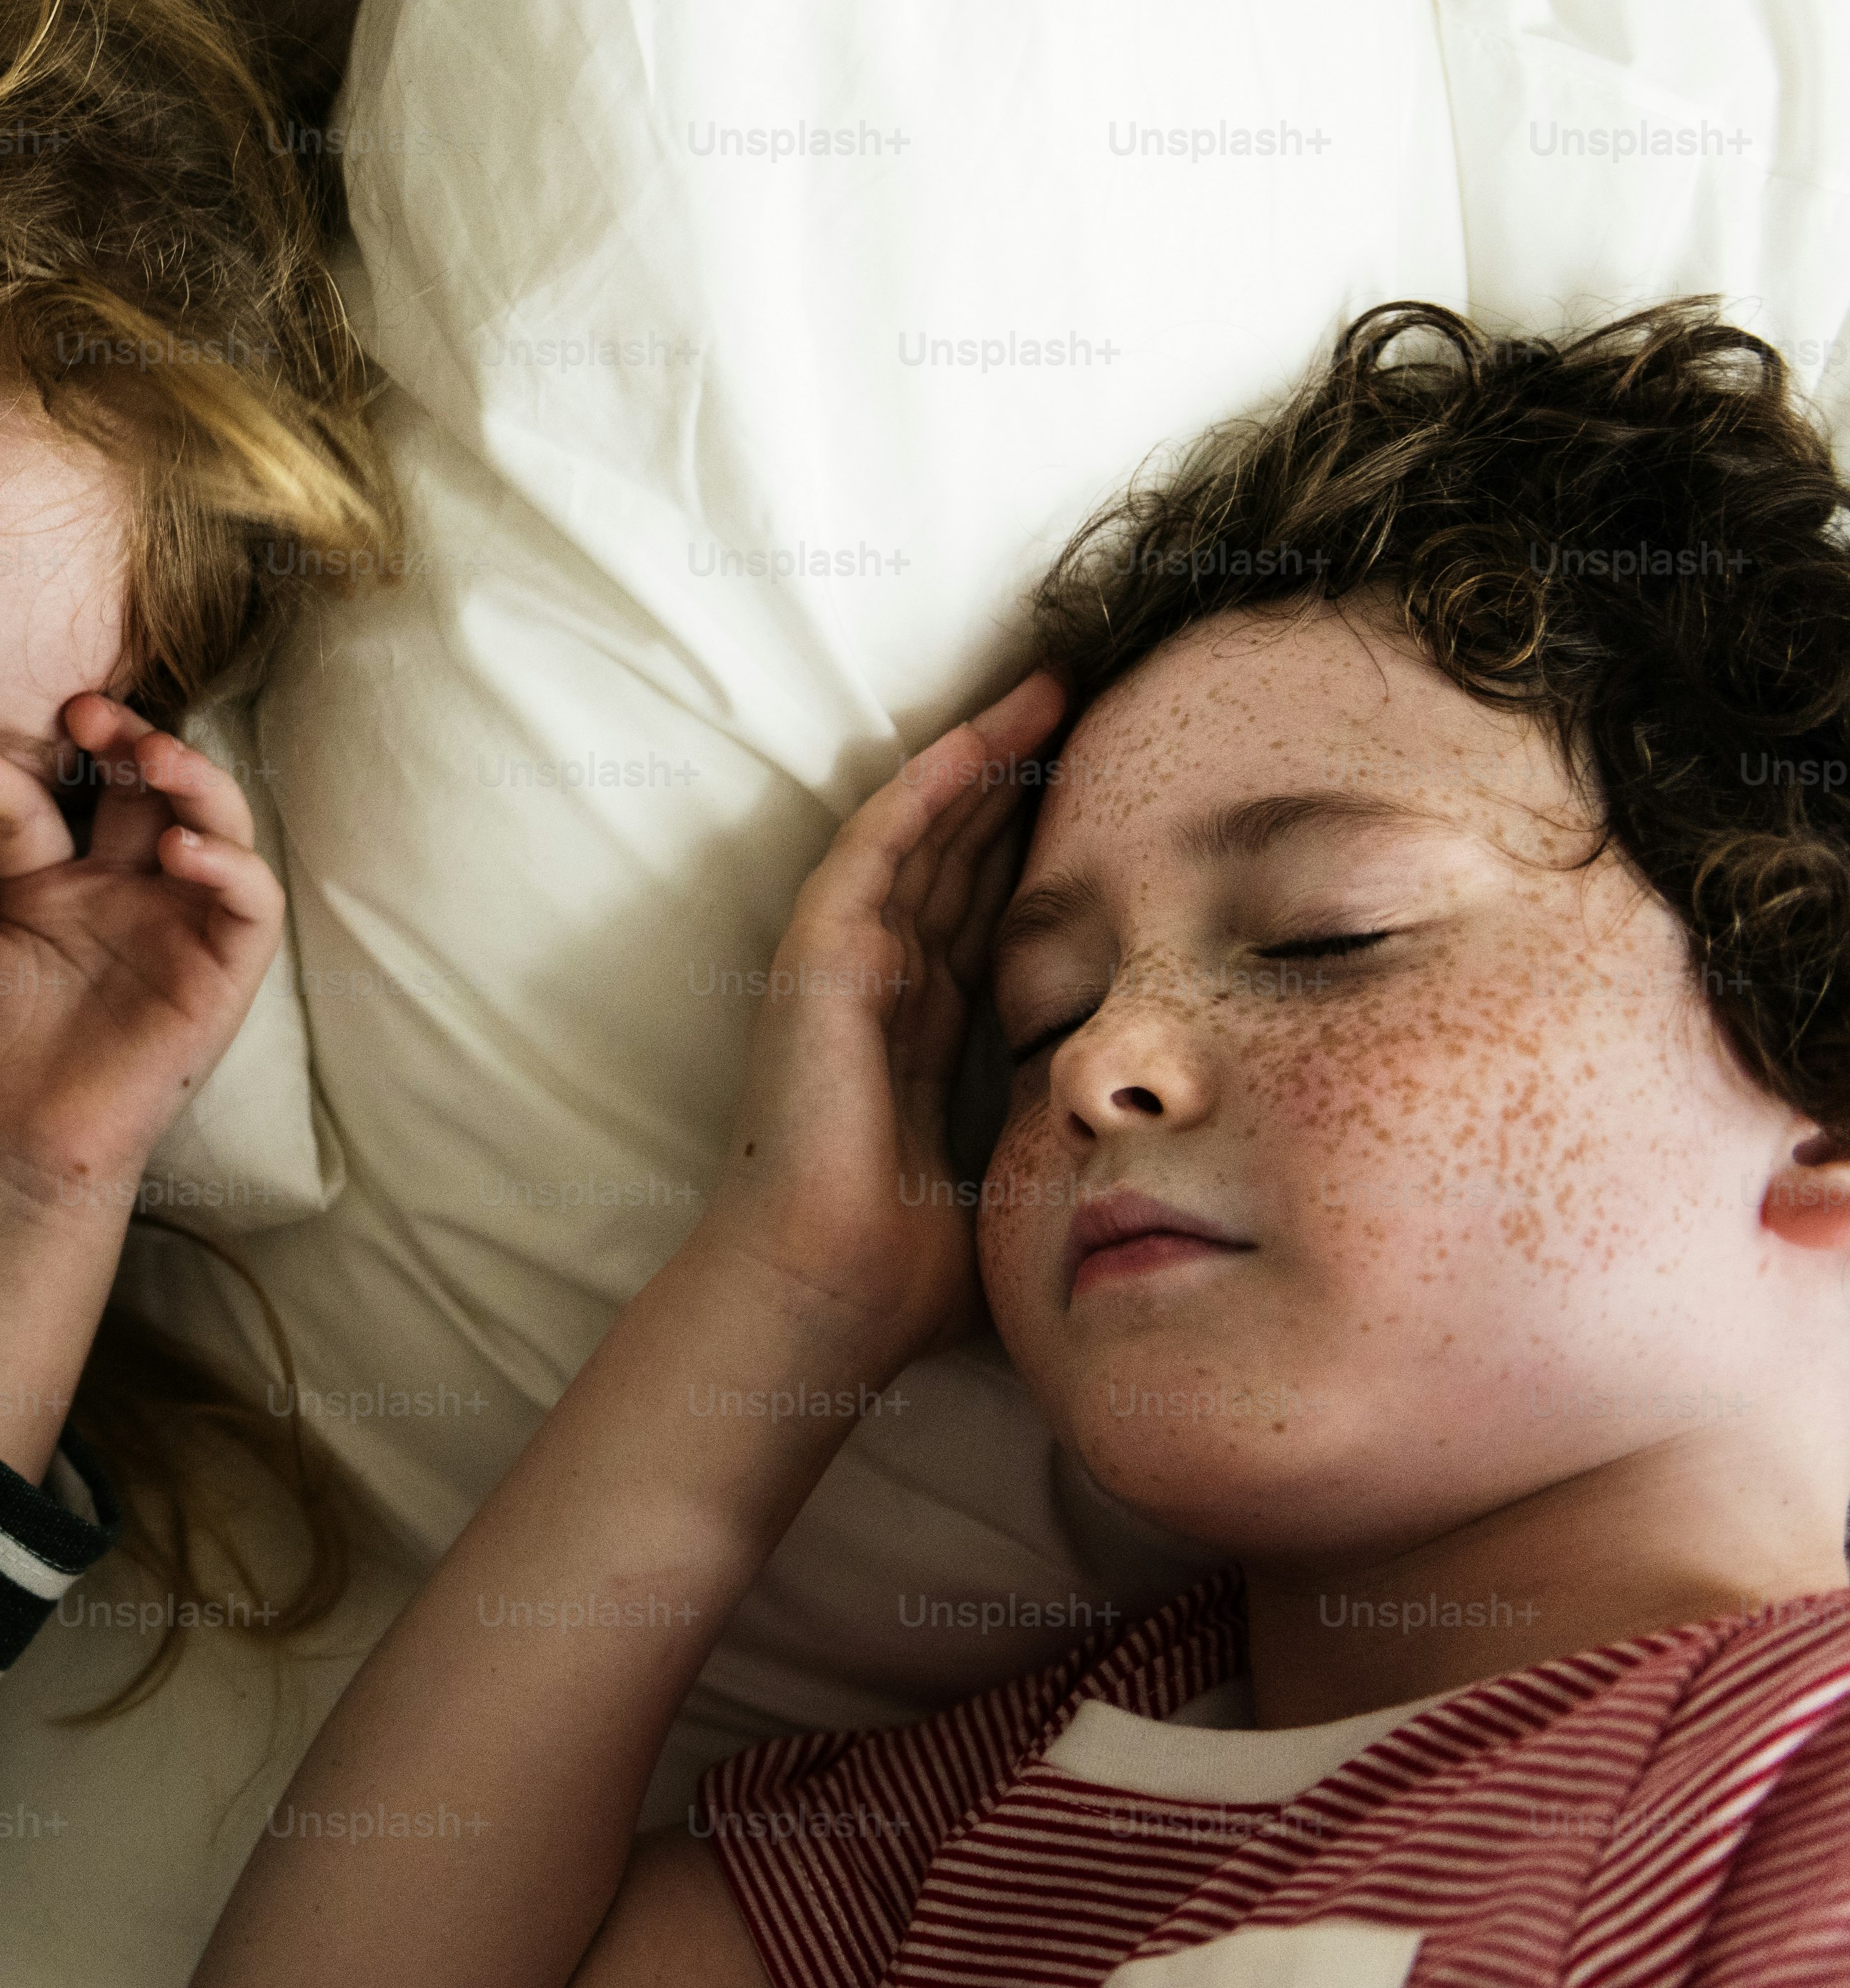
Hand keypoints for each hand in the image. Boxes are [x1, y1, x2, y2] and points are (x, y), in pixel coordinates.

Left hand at [0, 694, 284, 1208]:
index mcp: (52, 883)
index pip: (44, 801)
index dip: (9, 768)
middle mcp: (120, 893)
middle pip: (145, 789)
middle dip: (125, 737)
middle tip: (85, 713)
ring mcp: (174, 926)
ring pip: (216, 824)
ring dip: (193, 777)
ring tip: (151, 755)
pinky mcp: (221, 972)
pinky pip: (253, 903)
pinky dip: (230, 863)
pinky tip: (180, 848)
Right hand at [684, 667, 1066, 1383]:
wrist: (822, 1294)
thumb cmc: (908, 1270)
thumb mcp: (1016, 1175)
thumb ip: (1065, 1141)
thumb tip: (1165, 1156)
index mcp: (926, 1031)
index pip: (991, 910)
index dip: (1042, 845)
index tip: (1114, 795)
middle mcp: (887, 983)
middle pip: (962, 853)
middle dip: (1020, 779)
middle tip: (1091, 704)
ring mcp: (848, 963)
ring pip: (925, 832)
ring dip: (982, 759)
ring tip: (1048, 693)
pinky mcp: (822, 957)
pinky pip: (878, 850)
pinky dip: (925, 792)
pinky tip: (977, 744)